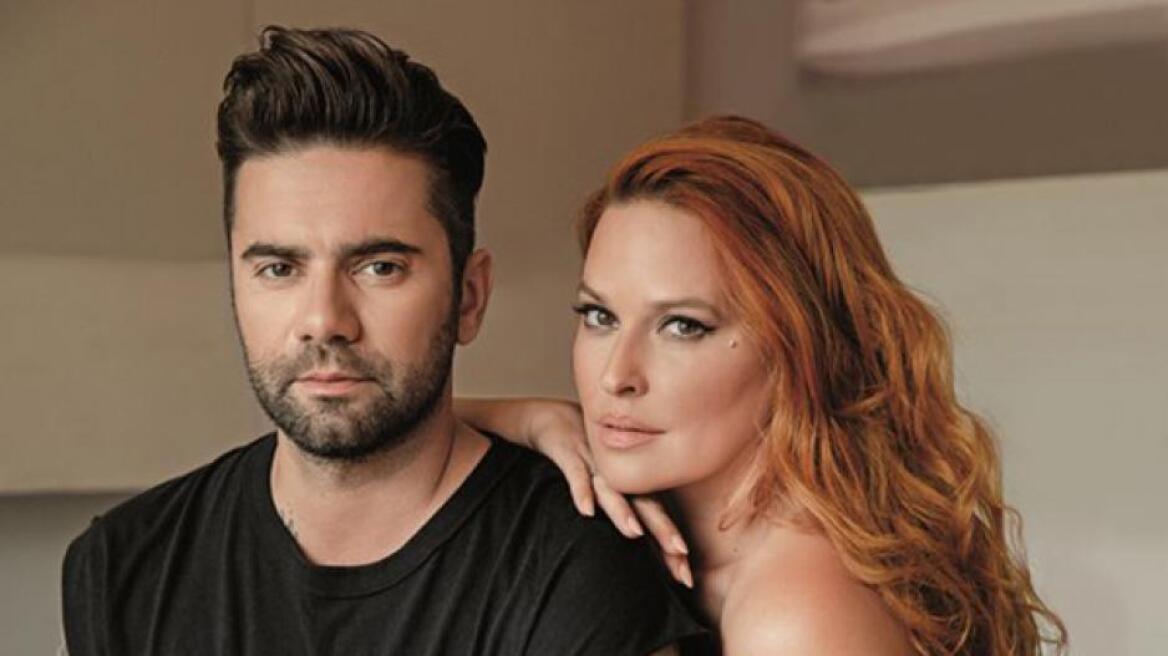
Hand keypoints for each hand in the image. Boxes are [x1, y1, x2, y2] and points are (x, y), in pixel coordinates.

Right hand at [523, 401, 692, 586]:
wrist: (555, 417)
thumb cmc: (585, 456)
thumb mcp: (607, 483)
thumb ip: (623, 510)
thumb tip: (640, 550)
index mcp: (631, 484)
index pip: (657, 517)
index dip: (669, 544)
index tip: (686, 575)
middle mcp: (619, 476)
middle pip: (645, 505)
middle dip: (662, 530)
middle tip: (681, 554)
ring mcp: (595, 464)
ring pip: (612, 491)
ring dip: (622, 512)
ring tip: (636, 533)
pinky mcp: (570, 455)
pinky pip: (576, 475)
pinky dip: (581, 492)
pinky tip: (587, 511)